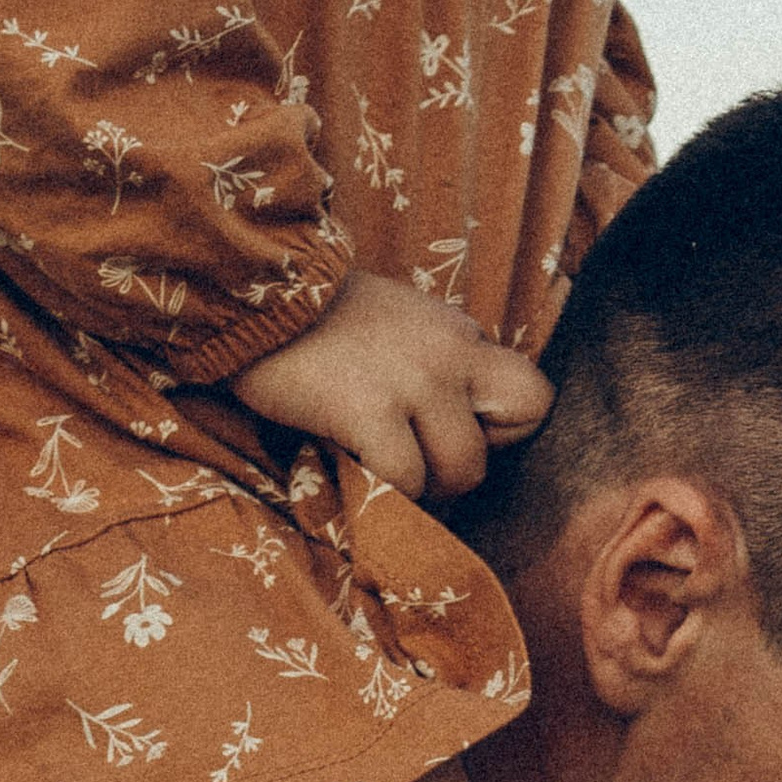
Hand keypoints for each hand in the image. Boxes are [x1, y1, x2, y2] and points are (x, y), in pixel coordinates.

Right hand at [234, 273, 550, 501]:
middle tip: (420, 461)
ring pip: (462, 469)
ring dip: (424, 487)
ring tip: (381, 469)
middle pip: (514, 430)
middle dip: (468, 464)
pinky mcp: (368, 408)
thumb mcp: (401, 322)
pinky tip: (351, 468)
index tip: (451, 433)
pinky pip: (404, 479)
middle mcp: (450, 351)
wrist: (248, 290)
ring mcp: (414, 380)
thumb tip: (459, 416)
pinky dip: (381, 491)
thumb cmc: (316, 319)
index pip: (533, 397)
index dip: (499, 430)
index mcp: (459, 332)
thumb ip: (438, 358)